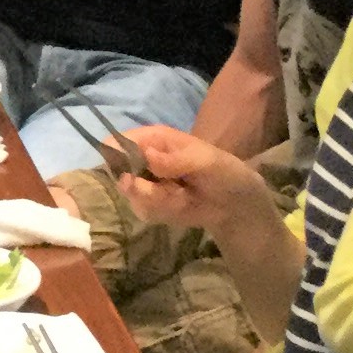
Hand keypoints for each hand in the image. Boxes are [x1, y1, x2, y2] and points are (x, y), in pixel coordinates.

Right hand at [109, 125, 271, 239]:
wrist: (235, 203)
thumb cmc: (223, 171)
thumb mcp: (205, 161)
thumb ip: (175, 159)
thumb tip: (148, 156)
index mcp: (153, 139)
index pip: (118, 142)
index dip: (116, 157)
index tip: (132, 175)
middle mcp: (143, 159)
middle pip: (119, 173)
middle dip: (142, 187)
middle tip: (169, 190)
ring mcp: (144, 183)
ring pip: (132, 195)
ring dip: (158, 201)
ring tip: (183, 197)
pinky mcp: (149, 205)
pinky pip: (142, 211)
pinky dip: (162, 212)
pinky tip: (181, 207)